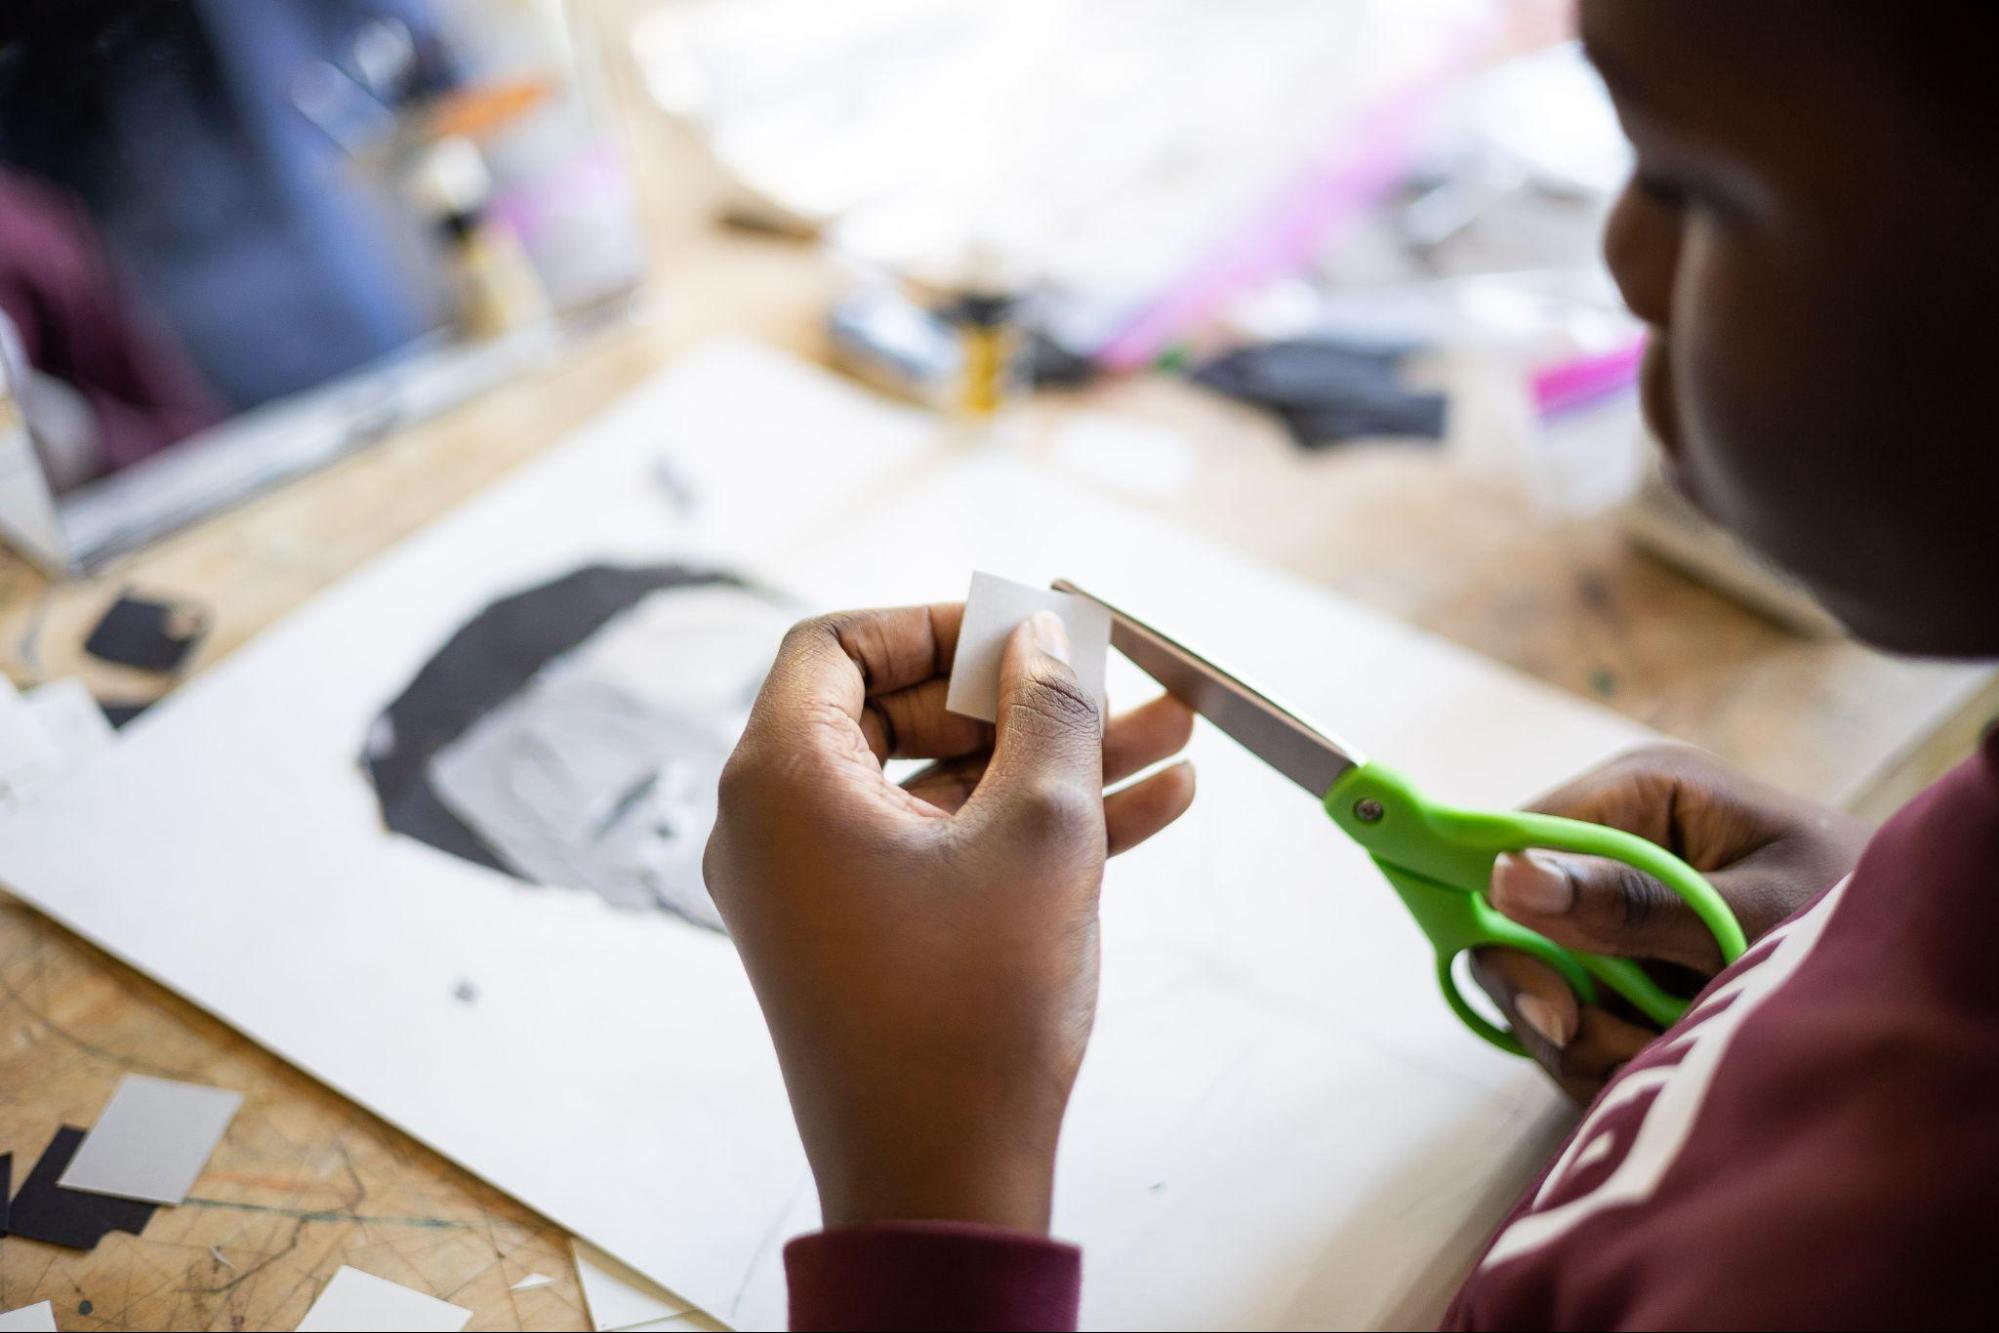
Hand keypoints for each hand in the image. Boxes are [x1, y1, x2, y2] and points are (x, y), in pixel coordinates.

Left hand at [704, 604, 1196, 1231]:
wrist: (940, 1183)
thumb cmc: (971, 1013)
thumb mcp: (1039, 832)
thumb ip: (1048, 711)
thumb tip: (1042, 638)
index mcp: (782, 783)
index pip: (837, 646)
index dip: (934, 623)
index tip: (1021, 631)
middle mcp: (779, 830)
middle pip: (896, 714)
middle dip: (1020, 698)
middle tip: (1111, 684)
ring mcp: (819, 891)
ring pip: (940, 788)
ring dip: (1048, 764)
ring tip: (1171, 738)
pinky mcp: (863, 941)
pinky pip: (944, 852)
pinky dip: (1025, 829)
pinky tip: (1150, 808)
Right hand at [1470, 744, 1868, 1101]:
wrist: (1930, 969)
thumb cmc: (1853, 918)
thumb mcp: (1751, 914)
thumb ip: (1632, 904)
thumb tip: (1505, 878)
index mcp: (1641, 791)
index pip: (1512, 838)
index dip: (1501, 916)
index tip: (1552, 1003)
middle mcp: (1610, 841)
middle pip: (1508, 924)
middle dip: (1560, 1002)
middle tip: (1617, 1044)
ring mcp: (1608, 908)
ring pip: (1536, 987)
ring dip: (1593, 1040)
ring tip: (1672, 1049)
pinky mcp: (1615, 964)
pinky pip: (1569, 1019)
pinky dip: (1610, 1056)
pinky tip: (1668, 1055)